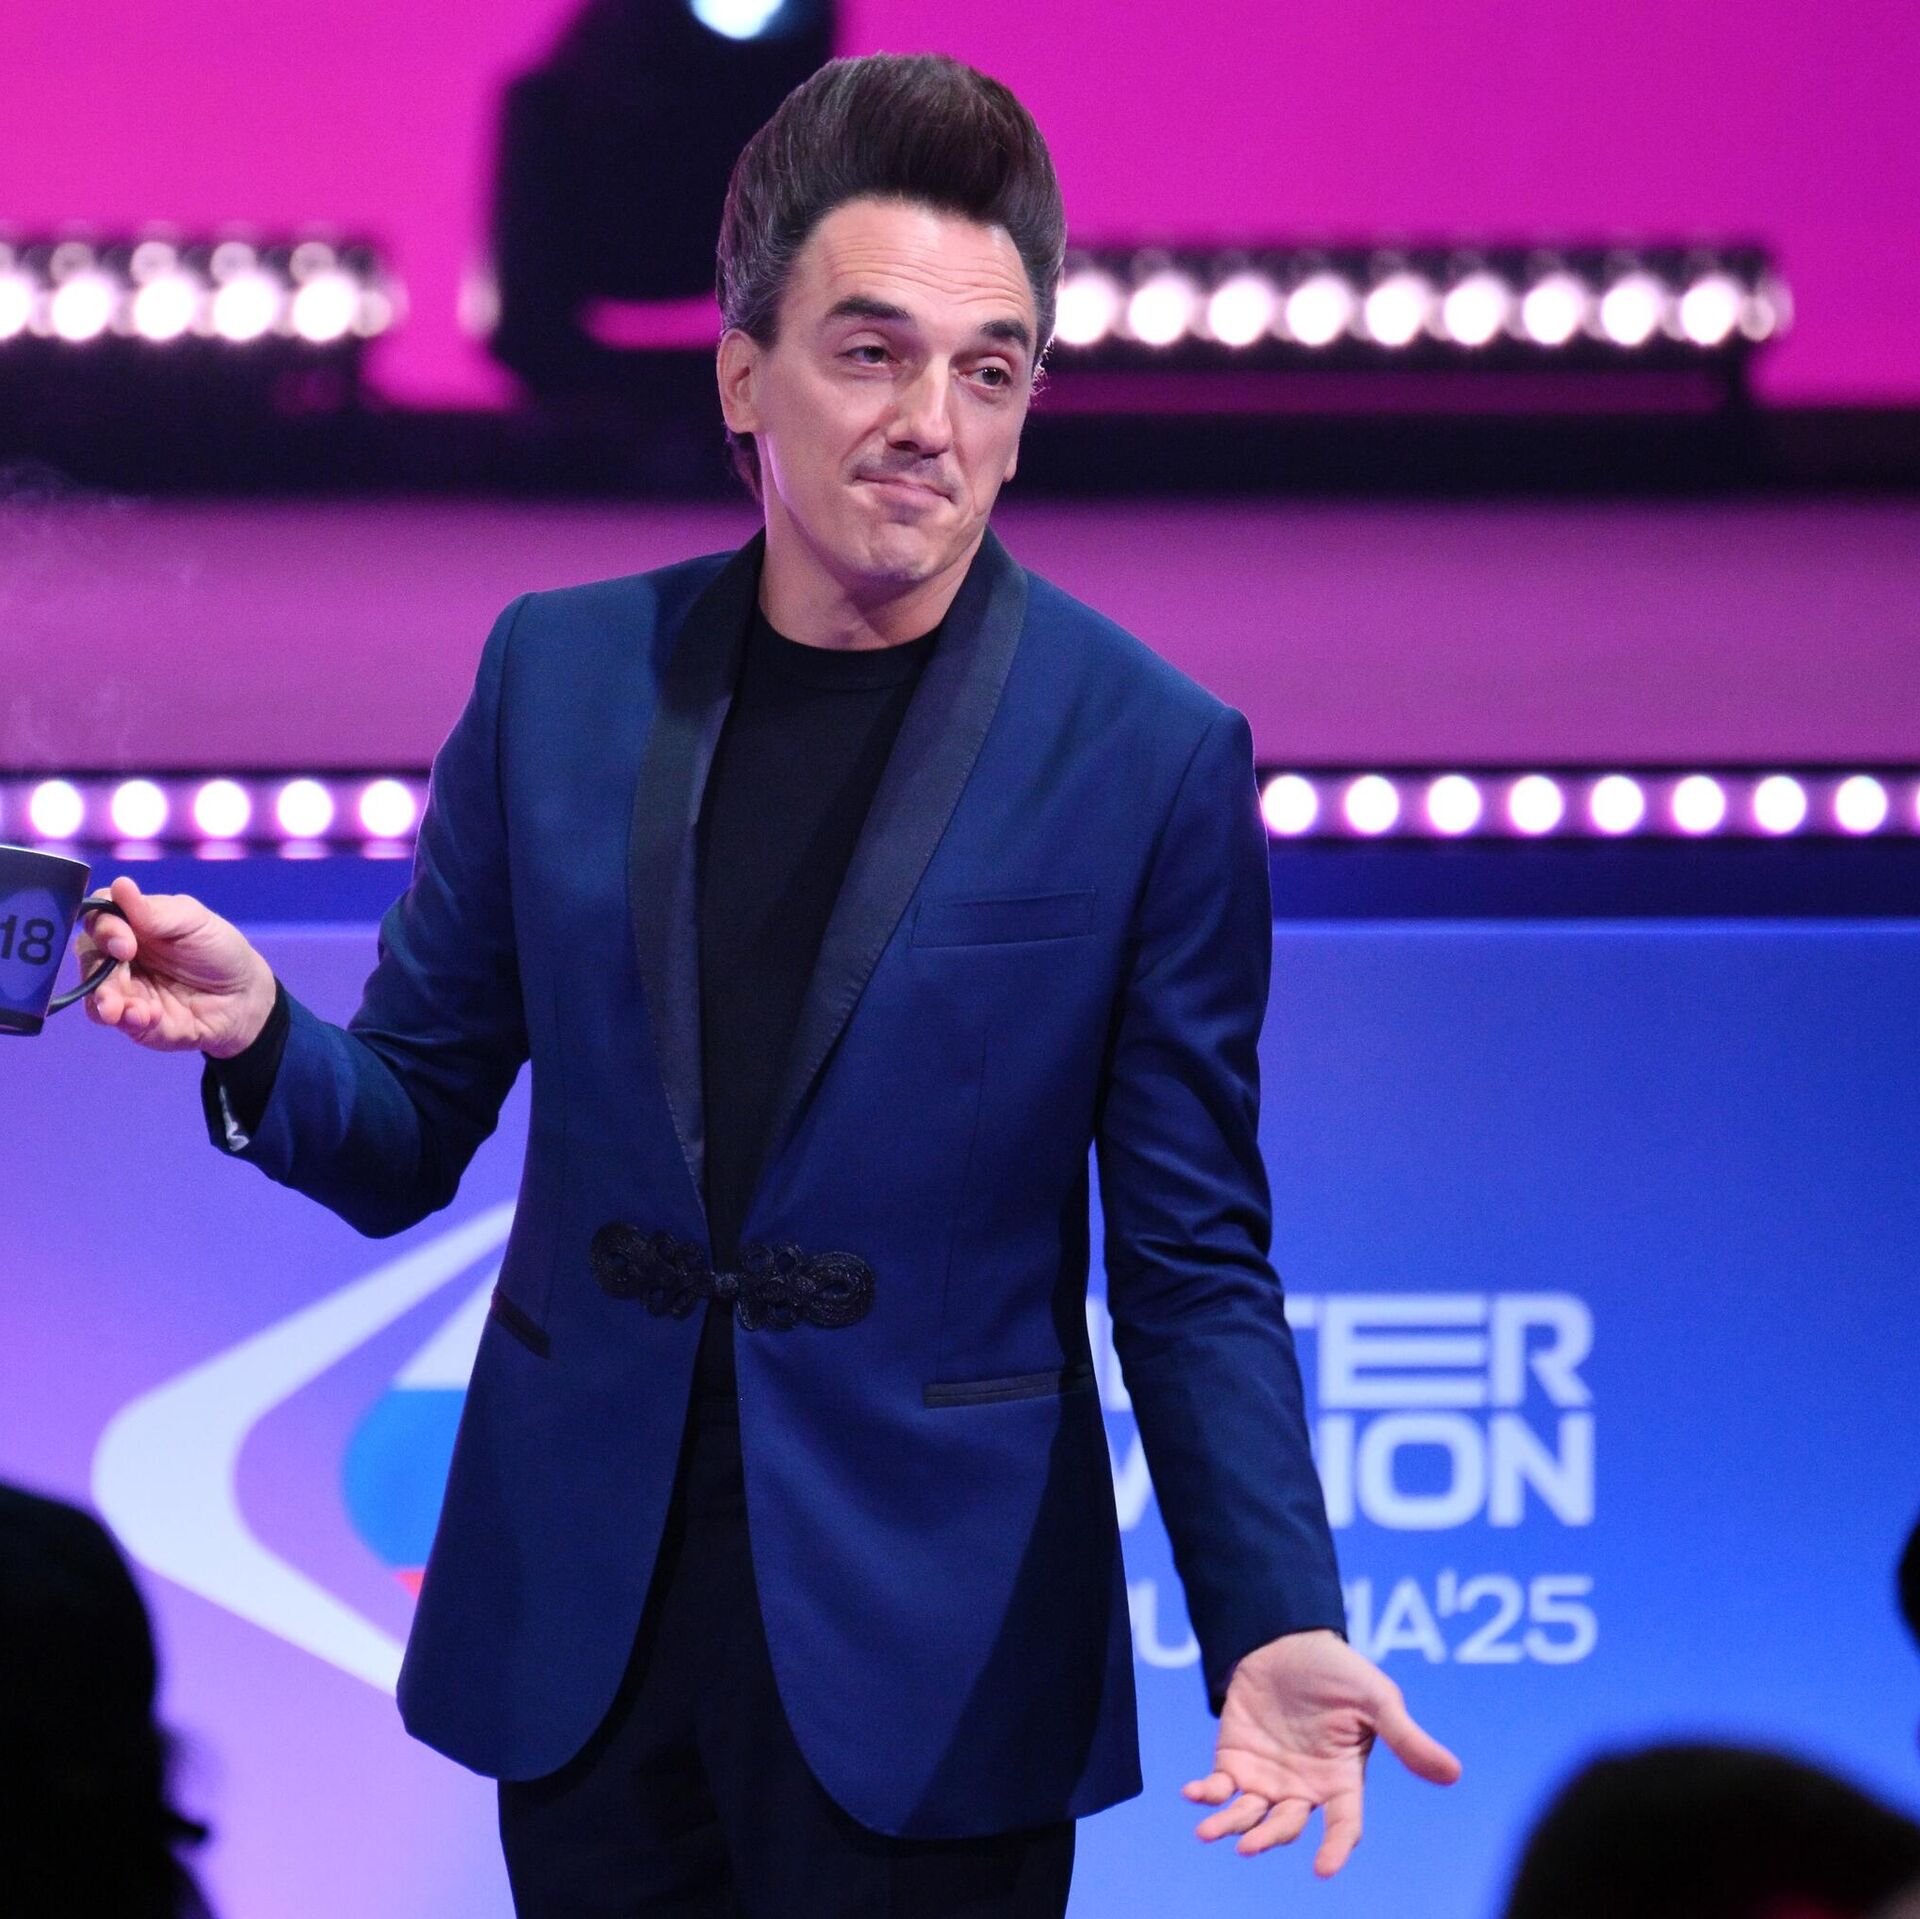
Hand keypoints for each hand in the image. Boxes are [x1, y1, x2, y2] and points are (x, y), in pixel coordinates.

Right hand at [79, 874, 276, 1057]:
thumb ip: (155, 911)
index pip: (96, 919)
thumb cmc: (218, 949)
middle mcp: (118, 957)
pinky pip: (118, 1022)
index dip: (102, 928)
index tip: (124, 943)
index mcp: (130, 925)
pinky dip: (129, 1019)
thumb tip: (120, 885)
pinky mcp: (134, 1021)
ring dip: (107, 1000)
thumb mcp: (194, 922)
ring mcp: (125, 990)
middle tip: (124, 970)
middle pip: (88, 958)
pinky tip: (149, 1017)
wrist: (245, 996)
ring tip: (132, 1009)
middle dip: (98, 968)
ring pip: (94, 994)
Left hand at [1183, 1627, 1460, 1875]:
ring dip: (1229, 1826)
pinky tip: (1191, 1793)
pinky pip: (1219, 1787)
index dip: (1336, 1849)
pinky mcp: (1234, 1758)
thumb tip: (1453, 1774)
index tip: (1324, 1869)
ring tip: (1209, 1832)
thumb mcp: (1376, 1699)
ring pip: (1249, 1815)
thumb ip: (1405, 1738)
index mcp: (1341, 1780)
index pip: (1343, 1825)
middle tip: (1248, 1845)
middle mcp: (1303, 1788)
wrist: (1286, 1637)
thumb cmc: (1338, 1671)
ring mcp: (1267, 1776)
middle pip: (1285, 1826)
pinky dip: (1205, 1794)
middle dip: (1267, 1838)